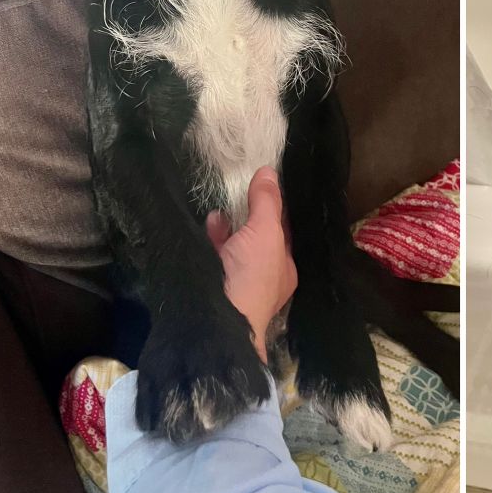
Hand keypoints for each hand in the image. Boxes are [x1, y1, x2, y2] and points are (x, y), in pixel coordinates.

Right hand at [205, 166, 297, 362]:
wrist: (216, 321)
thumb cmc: (251, 274)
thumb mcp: (266, 231)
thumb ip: (267, 202)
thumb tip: (270, 171)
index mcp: (284, 267)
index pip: (283, 232)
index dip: (277, 208)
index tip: (266, 185)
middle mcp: (264, 277)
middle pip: (258, 240)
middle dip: (249, 218)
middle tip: (239, 193)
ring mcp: (237, 284)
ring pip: (235, 250)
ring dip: (228, 228)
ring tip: (217, 209)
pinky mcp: (214, 286)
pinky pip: (214, 258)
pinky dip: (212, 241)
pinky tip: (207, 224)